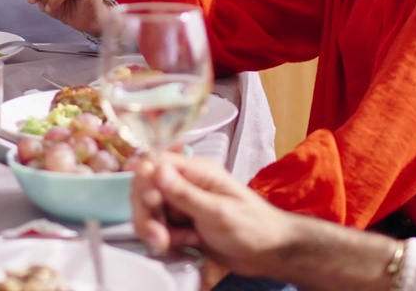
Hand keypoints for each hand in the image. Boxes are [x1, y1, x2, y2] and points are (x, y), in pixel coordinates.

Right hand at [131, 153, 299, 280]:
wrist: (270, 252)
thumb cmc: (253, 227)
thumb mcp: (217, 211)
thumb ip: (185, 193)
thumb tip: (156, 169)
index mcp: (197, 171)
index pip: (157, 163)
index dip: (145, 180)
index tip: (150, 201)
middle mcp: (187, 184)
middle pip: (148, 189)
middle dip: (147, 213)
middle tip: (158, 235)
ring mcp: (185, 205)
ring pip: (152, 212)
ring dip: (154, 229)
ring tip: (170, 243)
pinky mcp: (184, 225)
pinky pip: (161, 229)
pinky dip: (165, 240)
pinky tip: (184, 244)